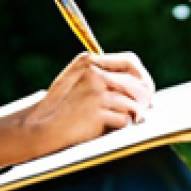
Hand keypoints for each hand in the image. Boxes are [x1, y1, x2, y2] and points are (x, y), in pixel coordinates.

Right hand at [21, 51, 154, 156]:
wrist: (42, 127)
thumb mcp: (76, 80)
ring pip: (132, 104)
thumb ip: (102, 75)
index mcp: (90, 62)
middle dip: (143, 100)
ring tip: (118, 122)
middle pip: (137, 84)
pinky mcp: (97, 113)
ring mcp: (96, 94)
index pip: (130, 61)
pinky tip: (106, 128)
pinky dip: (119, 127)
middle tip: (142, 111)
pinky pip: (124, 120)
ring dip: (129, 116)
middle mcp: (94, 74)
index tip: (147, 89)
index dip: (143, 76)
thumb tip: (139, 83)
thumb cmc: (61, 108)